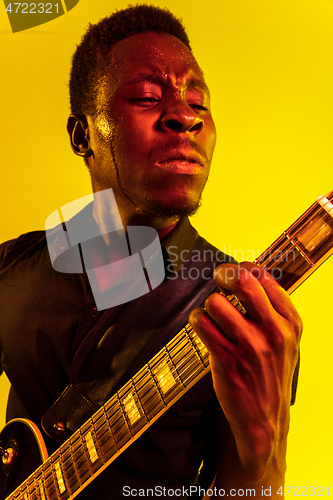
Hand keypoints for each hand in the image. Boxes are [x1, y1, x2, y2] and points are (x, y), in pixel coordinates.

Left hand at [189, 262, 301, 481]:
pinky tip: (203, 326)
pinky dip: (196, 319)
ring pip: (215, 302)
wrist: (265, 418)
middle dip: (223, 274)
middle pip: (242, 281)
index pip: (264, 277)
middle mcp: (274, 331)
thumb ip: (272, 309)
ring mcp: (250, 345)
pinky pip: (201, 323)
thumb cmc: (271, 372)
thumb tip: (245, 273)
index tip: (233, 275)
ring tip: (212, 316)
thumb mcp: (286, 340)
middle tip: (218, 279)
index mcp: (291, 322)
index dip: (242, 269)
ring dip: (208, 306)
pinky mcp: (226, 358)